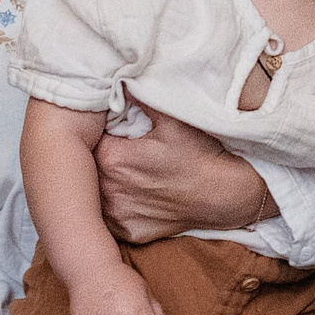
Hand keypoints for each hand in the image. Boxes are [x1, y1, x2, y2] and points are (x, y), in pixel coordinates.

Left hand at [97, 111, 273, 244]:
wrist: (225, 194)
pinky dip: (118, 207)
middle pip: (90, 170)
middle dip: (100, 159)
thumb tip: (121, 82)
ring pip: (97, 195)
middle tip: (121, 151)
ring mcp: (119, 215)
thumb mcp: (172, 120)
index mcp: (113, 159)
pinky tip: (135, 196)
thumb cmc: (200, 154)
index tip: (111, 132)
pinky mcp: (130, 232)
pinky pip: (112, 218)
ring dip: (105, 184)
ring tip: (128, 173)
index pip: (88, 143)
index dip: (98, 136)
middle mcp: (109, 191)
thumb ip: (140, 99)